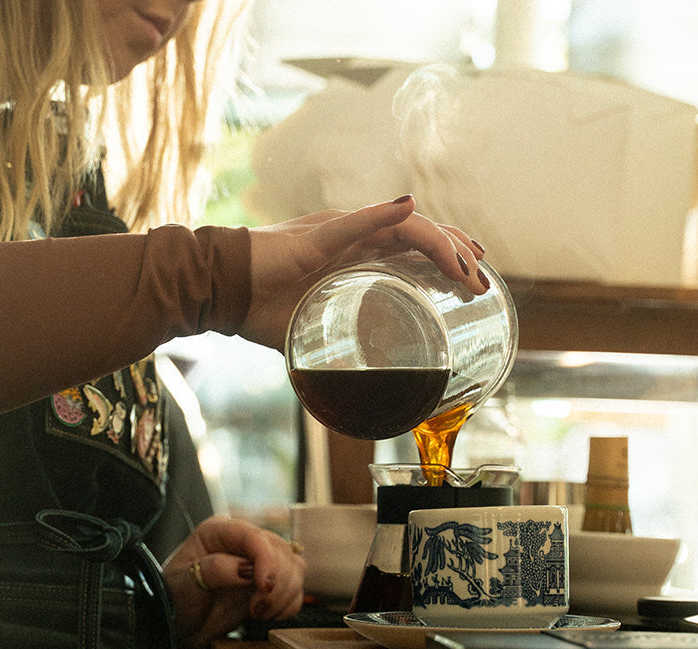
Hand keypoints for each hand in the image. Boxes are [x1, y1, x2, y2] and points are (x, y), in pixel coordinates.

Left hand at [162, 515, 305, 648]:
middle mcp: (243, 542)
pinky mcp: (270, 583)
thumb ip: (215, 570)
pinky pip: (296, 588)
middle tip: (257, 610)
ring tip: (260, 613)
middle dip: (276, 583)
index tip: (264, 587)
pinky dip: (289, 604)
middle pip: (280, 551)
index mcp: (220, 531)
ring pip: (294, 567)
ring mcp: (259, 562)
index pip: (254, 536)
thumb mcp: (184, 583)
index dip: (266, 560)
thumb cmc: (175, 600)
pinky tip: (270, 615)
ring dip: (284, 594)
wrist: (180, 628)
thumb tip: (246, 570)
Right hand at [239, 195, 487, 348]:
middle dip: (457, 254)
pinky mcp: (315, 237)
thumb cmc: (257, 307)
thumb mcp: (311, 331)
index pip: (414, 245)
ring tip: (465, 265)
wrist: (216, 290)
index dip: (448, 255)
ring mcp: (337, 233)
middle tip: (481, 279)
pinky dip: (382, 216)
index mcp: (355, 253)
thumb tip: (349, 390)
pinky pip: (353, 224)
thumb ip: (333, 348)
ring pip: (403, 228)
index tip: (473, 275)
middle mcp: (353, 236)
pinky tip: (408, 209)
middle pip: (421, 234)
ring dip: (439, 243)